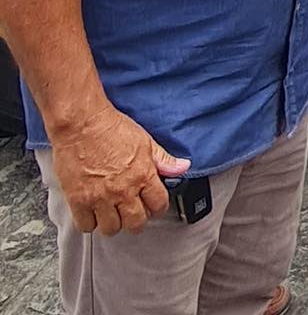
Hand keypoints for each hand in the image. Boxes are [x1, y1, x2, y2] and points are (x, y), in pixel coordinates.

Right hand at [49, 103, 188, 235]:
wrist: (82, 124)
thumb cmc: (112, 129)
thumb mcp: (145, 141)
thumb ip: (164, 159)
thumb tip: (183, 167)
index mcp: (143, 175)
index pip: (159, 205)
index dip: (158, 207)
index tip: (153, 205)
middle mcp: (123, 190)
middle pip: (135, 223)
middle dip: (137, 220)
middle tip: (133, 212)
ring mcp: (100, 198)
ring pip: (111, 229)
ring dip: (114, 222)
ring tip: (113, 212)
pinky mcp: (78, 201)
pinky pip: (86, 226)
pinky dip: (90, 222)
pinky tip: (94, 211)